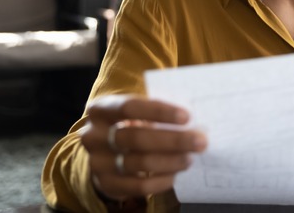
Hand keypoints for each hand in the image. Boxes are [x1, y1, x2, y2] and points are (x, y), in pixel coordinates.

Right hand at [79, 95, 207, 201]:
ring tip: (189, 158)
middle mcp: (93, 135)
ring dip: (170, 161)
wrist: (105, 154)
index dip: (159, 111)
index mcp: (101, 110)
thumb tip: (194, 116)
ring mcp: (97, 162)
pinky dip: (161, 181)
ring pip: (139, 163)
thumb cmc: (130, 125)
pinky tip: (175, 174)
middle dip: (173, 140)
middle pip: (136, 138)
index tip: (186, 117)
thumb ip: (156, 112)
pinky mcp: (106, 184)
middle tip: (200, 141)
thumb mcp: (136, 113)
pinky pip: (138, 186)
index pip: (129, 107)